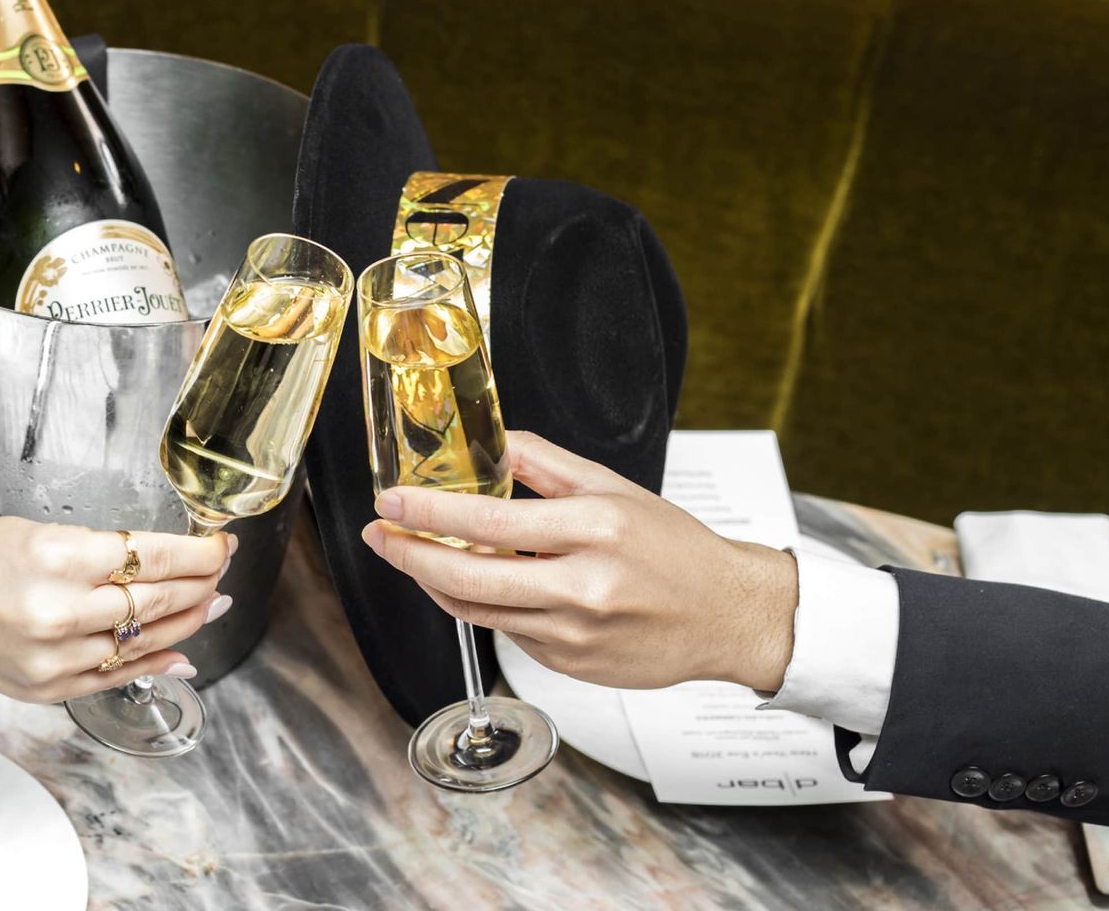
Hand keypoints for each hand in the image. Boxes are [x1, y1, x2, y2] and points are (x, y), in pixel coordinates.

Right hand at [0, 517, 232, 702]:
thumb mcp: (34, 530)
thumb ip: (98, 552)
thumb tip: (159, 563)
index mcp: (58, 558)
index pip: (154, 557)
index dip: (199, 552)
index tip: (219, 543)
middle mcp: (61, 611)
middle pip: (158, 598)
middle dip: (202, 582)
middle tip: (222, 570)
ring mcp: (54, 656)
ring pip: (144, 640)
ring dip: (187, 622)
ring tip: (213, 604)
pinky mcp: (44, 688)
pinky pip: (114, 677)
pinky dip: (153, 665)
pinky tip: (181, 653)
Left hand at [361, 431, 796, 691]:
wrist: (728, 616)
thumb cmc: (675, 548)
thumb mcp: (614, 488)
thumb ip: (545, 465)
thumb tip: (488, 443)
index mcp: (596, 531)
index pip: (491, 523)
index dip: (429, 513)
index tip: (391, 502)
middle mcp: (584, 587)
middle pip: (468, 577)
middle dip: (409, 555)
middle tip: (380, 536)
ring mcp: (574, 635)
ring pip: (478, 611)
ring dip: (435, 582)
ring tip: (412, 555)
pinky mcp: (569, 665)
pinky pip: (506, 633)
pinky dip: (482, 606)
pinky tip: (477, 583)